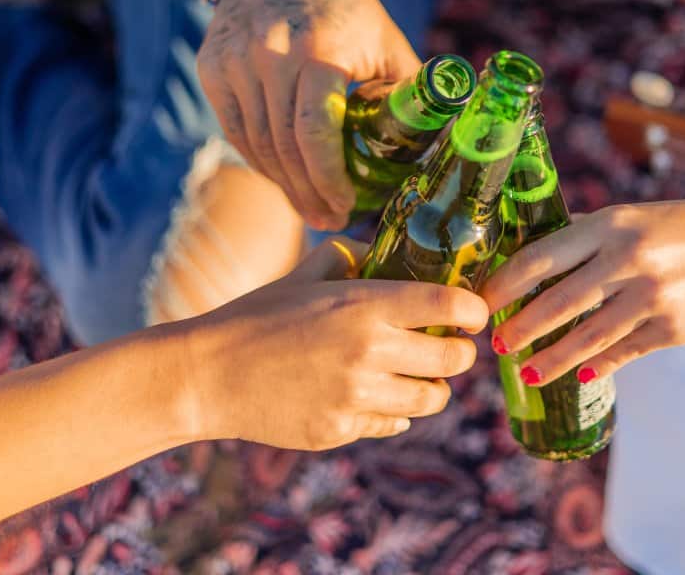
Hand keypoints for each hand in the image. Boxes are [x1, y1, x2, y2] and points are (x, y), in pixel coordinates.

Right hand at [182, 239, 487, 449]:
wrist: (209, 373)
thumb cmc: (258, 315)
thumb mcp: (305, 273)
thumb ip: (351, 258)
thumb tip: (385, 252)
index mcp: (365, 306)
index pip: (450, 305)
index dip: (474, 310)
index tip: (474, 313)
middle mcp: (369, 353)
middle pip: (454, 360)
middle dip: (460, 353)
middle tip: (451, 348)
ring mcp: (356, 398)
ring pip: (431, 400)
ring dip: (433, 387)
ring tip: (418, 376)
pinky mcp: (341, 432)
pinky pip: (392, 424)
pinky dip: (392, 413)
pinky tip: (374, 398)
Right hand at [198, 0, 420, 229]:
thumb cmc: (347, 10)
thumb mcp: (386, 42)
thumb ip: (408, 92)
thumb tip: (438, 147)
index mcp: (322, 49)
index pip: (315, 131)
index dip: (329, 179)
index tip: (345, 208)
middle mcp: (271, 53)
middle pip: (284, 147)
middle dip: (308, 193)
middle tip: (329, 220)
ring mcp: (234, 60)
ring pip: (255, 145)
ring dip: (283, 185)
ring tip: (309, 209)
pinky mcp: (211, 67)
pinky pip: (234, 130)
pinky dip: (259, 160)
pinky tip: (282, 178)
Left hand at [482, 200, 684, 383]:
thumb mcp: (638, 216)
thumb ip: (590, 233)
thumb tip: (539, 245)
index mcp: (612, 225)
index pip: (541, 256)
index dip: (504, 282)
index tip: (482, 299)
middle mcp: (629, 259)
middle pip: (556, 302)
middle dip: (520, 327)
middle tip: (497, 342)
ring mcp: (653, 296)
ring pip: (586, 336)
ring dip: (551, 358)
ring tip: (527, 371)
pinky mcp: (675, 328)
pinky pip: (623, 352)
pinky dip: (597, 365)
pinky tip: (578, 375)